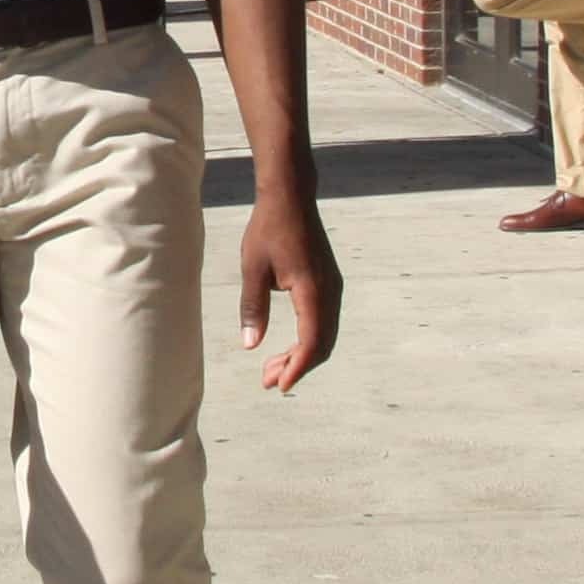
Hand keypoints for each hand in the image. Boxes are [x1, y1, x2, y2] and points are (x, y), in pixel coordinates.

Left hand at [236, 188, 342, 393]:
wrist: (290, 198)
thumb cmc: (268, 229)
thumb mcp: (253, 269)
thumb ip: (253, 308)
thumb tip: (251, 345)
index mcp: (313, 290)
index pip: (312, 341)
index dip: (297, 367)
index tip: (279, 385)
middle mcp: (329, 292)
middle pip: (322, 344)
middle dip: (297, 366)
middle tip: (267, 381)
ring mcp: (332, 287)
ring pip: (324, 335)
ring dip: (302, 355)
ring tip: (272, 368)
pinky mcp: (328, 283)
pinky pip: (323, 321)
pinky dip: (307, 339)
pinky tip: (287, 347)